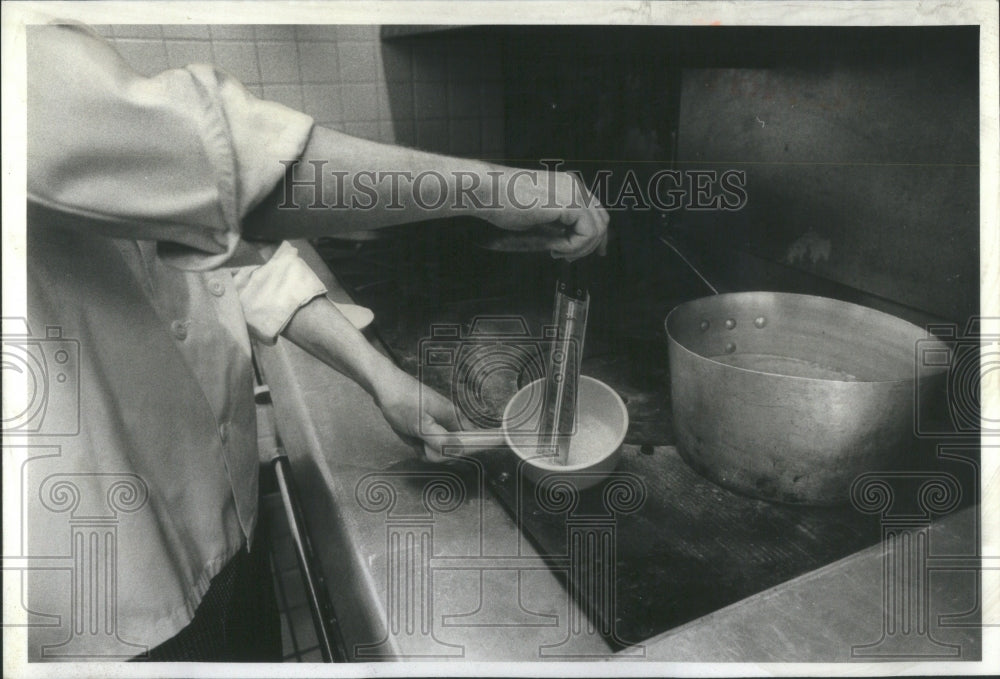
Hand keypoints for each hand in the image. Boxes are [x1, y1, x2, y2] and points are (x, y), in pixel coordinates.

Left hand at [373, 366, 461, 462]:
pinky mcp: (424, 420)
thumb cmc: (402, 403)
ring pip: (435, 443)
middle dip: (436, 451)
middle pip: (450, 445)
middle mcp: (447, 417)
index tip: (440, 454)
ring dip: (423, 446)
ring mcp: (435, 418)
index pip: (468, 440)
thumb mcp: (421, 426)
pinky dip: (416, 440)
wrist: (382, 385)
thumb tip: (458, 451)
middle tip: (422, 446)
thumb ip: (441, 440)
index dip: (456, 452)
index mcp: (453, 416)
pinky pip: (424, 438)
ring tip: (412, 437)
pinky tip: (407, 435)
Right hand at [486, 170, 609, 259]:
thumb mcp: (538, 215)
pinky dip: (574, 246)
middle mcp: (576, 185)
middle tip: (571, 258)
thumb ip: (558, 225)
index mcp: (569, 185)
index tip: (589, 252)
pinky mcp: (570, 203)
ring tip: (557, 252)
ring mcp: (575, 192)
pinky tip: (555, 247)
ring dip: (579, 248)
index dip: (596, 236)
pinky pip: (587, 233)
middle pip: (602, 220)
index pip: (595, 212)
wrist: (490, 191)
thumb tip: (569, 244)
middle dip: (591, 245)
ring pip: (597, 229)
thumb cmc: (504, 202)